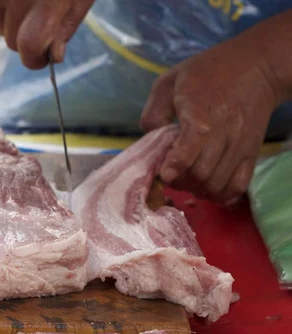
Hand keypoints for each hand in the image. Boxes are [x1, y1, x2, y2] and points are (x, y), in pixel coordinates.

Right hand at [0, 0, 94, 68]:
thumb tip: (55, 55)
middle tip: (40, 21)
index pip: (29, 48)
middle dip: (24, 39)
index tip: (43, 58)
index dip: (35, 59)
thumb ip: (66, 26)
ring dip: (11, 21)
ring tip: (27, 0)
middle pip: (10, 41)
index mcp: (46, 4)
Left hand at [140, 27, 287, 202]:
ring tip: (187, 180)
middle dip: (180, 181)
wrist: (257, 66)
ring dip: (198, 189)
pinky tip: (207, 187)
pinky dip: (221, 193)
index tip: (163, 174)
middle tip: (170, 176)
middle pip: (200, 174)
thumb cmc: (209, 72)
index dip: (174, 166)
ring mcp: (240, 146)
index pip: (188, 150)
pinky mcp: (252, 153)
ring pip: (217, 183)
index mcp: (200, 115)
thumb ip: (155, 110)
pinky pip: (238, 185)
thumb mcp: (171, 81)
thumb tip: (150, 136)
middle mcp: (223, 133)